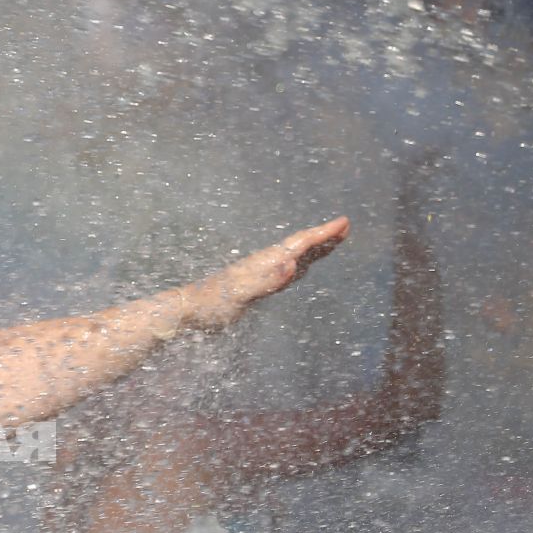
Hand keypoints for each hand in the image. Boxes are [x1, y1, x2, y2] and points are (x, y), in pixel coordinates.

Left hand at [185, 217, 349, 331]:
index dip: (322, 234)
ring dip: (313, 248)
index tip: (344, 222)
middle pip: (299, 245)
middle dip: (322, 236)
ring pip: (293, 255)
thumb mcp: (239, 294)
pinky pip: (284, 269)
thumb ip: (265, 281)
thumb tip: (291, 264)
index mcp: (264, 263)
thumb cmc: (212, 305)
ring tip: (331, 240)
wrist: (187, 310)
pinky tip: (298, 266)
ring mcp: (260, 273)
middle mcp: (263, 264)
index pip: (298, 244)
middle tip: (345, 226)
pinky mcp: (255, 284)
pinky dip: (299, 264)